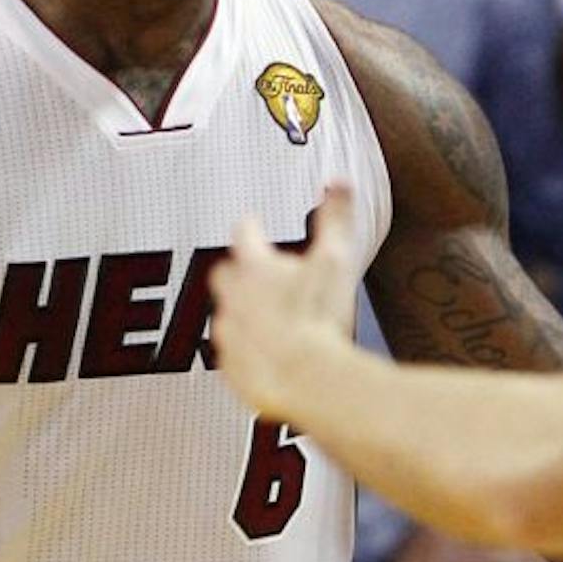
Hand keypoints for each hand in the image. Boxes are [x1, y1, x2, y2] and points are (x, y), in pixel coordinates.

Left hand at [210, 183, 360, 421]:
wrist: (307, 378)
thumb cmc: (321, 317)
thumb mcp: (336, 259)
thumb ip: (335, 218)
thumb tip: (339, 183)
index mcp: (255, 266)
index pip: (245, 234)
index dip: (251, 228)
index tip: (254, 225)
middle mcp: (232, 297)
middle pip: (223, 274)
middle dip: (236, 272)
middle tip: (255, 275)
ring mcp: (228, 333)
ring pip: (226, 316)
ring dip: (242, 314)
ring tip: (267, 320)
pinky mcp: (231, 367)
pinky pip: (233, 355)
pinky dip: (246, 351)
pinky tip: (267, 356)